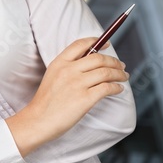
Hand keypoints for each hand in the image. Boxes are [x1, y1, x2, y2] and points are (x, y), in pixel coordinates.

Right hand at [6, 37, 127, 156]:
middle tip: (121, 66)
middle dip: (114, 61)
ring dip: (119, 74)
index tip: (107, 44)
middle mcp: (68, 70)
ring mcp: (77, 84)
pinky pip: (107, 88)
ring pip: (106, 72)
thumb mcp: (52, 77)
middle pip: (99, 58)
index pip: (80, 45)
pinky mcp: (85, 98)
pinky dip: (117, 87)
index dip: (97, 42)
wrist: (38, 120)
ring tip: (123, 77)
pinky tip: (118, 89)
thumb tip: (91, 62)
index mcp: (59, 63)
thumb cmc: (45, 102)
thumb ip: (68, 68)